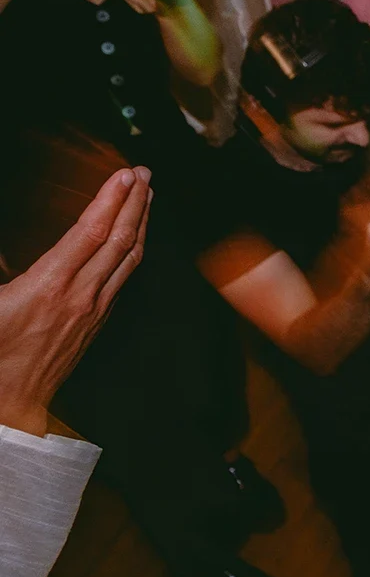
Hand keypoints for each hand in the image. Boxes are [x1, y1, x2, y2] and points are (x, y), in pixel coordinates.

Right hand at [0, 168, 150, 435]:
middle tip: (146, 172)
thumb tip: (2, 249)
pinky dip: (133, 250)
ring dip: (140, 223)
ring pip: (128, 258)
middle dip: (135, 202)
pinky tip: (135, 239)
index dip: (111, 199)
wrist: (8, 404)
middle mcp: (80, 295)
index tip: (126, 173)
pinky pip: (124, 278)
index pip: (90, 231)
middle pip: (118, 239)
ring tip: (148, 196)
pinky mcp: (97, 322)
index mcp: (49, 285)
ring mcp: (93, 310)